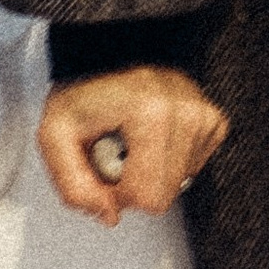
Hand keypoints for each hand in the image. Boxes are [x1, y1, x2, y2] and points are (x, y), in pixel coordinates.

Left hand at [38, 71, 229, 226]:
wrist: (108, 54)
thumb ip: (73, 186)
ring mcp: (204, 114)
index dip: (117, 195)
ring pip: (181, 184)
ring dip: (152, 173)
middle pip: (165, 195)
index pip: (147, 195)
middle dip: (135, 186)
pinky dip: (170, 160)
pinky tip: (152, 138)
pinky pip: (194, 167)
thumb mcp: (55, 136)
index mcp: (150, 112)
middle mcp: (185, 111)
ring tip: (133, 142)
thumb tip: (108, 214)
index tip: (103, 168)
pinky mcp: (213, 120)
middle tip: (116, 154)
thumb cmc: (84, 91)